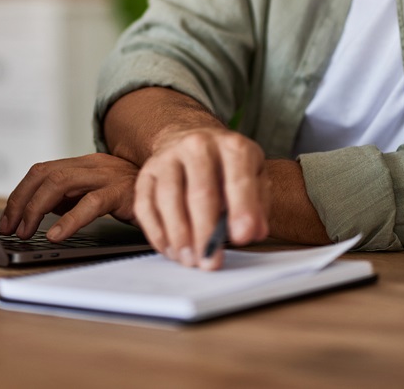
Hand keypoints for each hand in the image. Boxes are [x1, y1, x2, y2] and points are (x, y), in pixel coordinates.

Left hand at [0, 153, 138, 240]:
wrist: (180, 190)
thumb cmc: (137, 198)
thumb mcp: (99, 195)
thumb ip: (73, 198)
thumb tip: (42, 210)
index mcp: (86, 164)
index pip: (42, 171)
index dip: (20, 194)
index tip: (8, 219)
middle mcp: (94, 164)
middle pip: (46, 174)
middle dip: (21, 202)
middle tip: (11, 229)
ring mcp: (109, 175)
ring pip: (60, 183)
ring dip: (36, 209)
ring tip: (26, 232)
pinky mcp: (124, 192)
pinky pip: (91, 203)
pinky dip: (69, 220)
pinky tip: (56, 235)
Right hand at [133, 127, 270, 269]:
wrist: (194, 141)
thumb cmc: (227, 168)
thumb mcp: (254, 178)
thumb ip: (258, 205)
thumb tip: (253, 231)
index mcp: (232, 147)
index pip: (238, 179)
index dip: (241, 209)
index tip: (242, 237)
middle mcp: (198, 146)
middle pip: (200, 192)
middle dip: (206, 233)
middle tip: (211, 261)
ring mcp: (169, 157)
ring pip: (168, 199)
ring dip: (179, 236)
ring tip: (190, 259)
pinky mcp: (147, 173)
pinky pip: (145, 205)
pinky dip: (157, 232)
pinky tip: (170, 249)